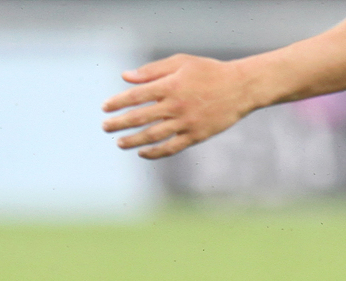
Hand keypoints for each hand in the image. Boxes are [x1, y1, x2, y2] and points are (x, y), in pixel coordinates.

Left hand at [102, 54, 254, 158]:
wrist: (240, 88)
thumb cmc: (209, 71)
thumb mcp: (181, 62)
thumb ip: (152, 70)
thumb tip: (125, 77)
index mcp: (171, 85)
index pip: (137, 96)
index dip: (118, 102)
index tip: (105, 108)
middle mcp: (176, 105)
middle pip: (140, 117)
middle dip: (120, 123)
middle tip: (105, 127)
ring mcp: (186, 123)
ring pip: (153, 135)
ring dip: (133, 141)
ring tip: (119, 143)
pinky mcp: (196, 136)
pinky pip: (171, 148)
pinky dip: (155, 153)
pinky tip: (143, 153)